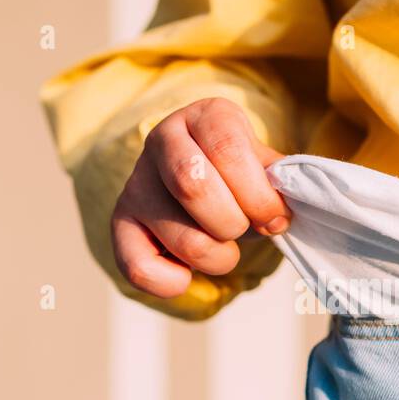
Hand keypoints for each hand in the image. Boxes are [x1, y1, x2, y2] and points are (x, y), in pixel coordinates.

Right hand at [111, 97, 289, 297]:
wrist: (207, 185)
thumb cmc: (241, 178)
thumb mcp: (265, 169)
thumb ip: (277, 185)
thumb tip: (278, 215)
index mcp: (205, 116)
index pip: (227, 149)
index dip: (259, 195)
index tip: (277, 217)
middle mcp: (162, 140)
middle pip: (193, 186)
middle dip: (234, 223)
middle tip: (247, 229)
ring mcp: (137, 182)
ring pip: (181, 236)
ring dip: (218, 257)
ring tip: (224, 249)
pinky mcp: (121, 222)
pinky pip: (138, 267)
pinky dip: (172, 282)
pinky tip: (187, 273)